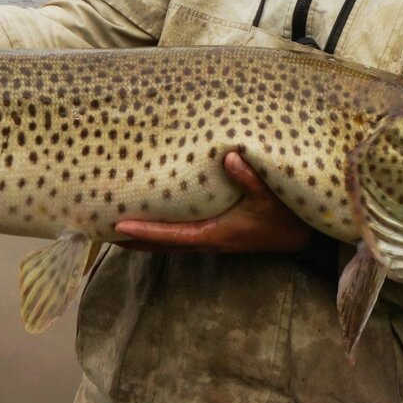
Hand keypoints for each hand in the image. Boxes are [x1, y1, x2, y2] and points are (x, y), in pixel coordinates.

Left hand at [114, 151, 315, 253]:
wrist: (303, 238)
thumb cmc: (286, 216)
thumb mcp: (271, 196)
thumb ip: (250, 178)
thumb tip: (228, 157)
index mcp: (215, 234)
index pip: (172, 235)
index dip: (144, 232)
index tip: (118, 227)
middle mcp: (207, 241)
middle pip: (160, 244)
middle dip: (131, 239)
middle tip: (99, 231)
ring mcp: (210, 240)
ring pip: (167, 242)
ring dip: (141, 236)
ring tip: (112, 227)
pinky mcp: (214, 235)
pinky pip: (178, 235)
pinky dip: (158, 231)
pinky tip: (147, 220)